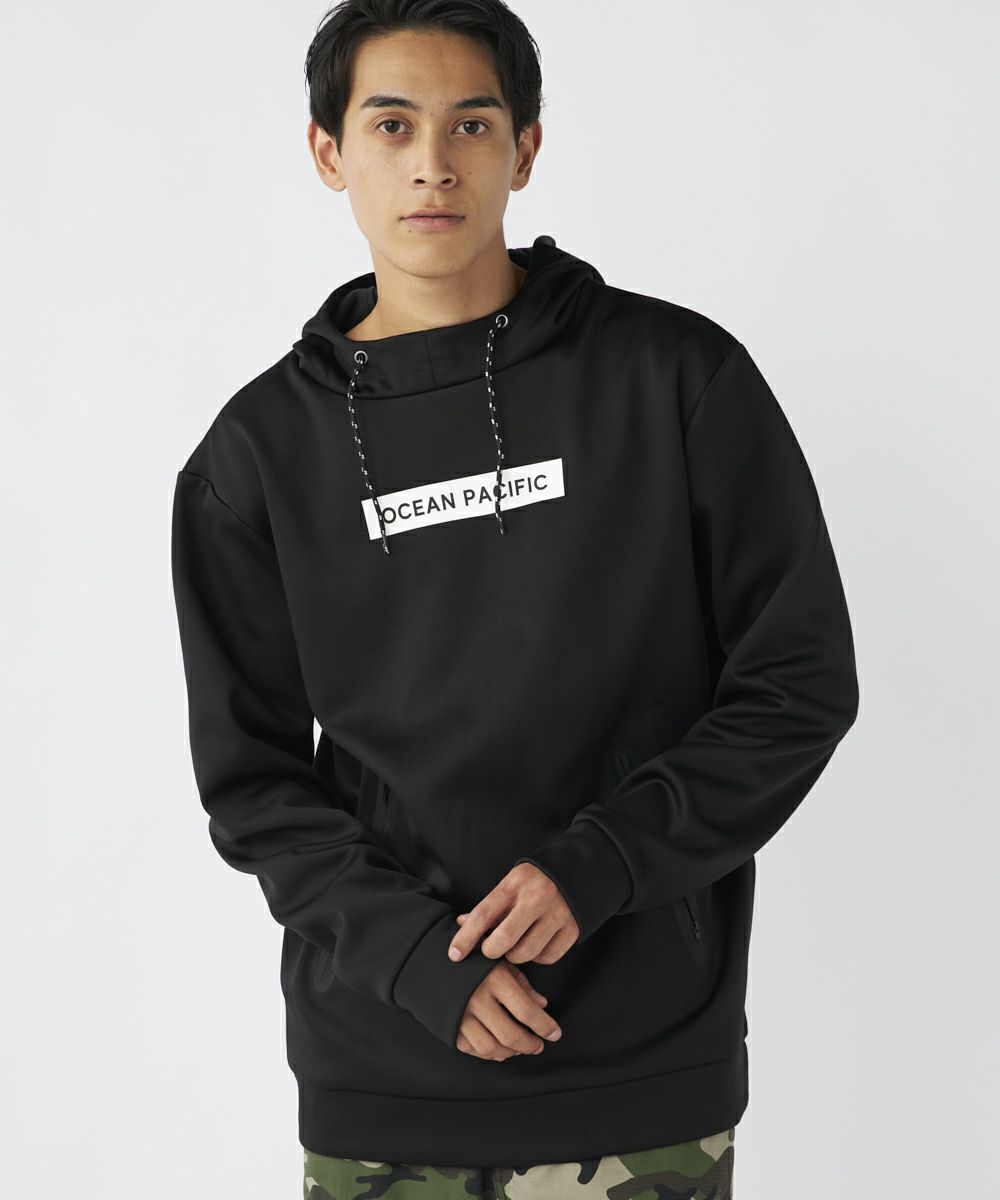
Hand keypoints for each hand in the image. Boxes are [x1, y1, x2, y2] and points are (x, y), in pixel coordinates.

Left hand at [448, 862, 578, 966]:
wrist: (575, 870)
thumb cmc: (533, 881)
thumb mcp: (510, 884)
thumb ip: (488, 906)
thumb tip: (461, 923)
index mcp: (515, 884)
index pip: (483, 914)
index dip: (466, 937)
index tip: (454, 954)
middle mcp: (536, 898)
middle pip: (505, 938)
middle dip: (491, 951)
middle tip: (490, 949)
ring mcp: (556, 914)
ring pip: (526, 953)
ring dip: (515, 956)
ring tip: (515, 945)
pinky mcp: (572, 929)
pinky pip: (547, 957)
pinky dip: (537, 957)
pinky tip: (536, 944)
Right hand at [456, 960, 561, 1059]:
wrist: (434, 959)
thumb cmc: (475, 958)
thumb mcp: (502, 962)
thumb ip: (523, 984)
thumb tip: (542, 1006)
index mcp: (495, 979)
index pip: (526, 1011)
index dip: (545, 1026)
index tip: (556, 1034)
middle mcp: (477, 998)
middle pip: (510, 1035)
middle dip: (529, 1045)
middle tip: (538, 1046)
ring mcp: (461, 1014)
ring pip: (491, 1047)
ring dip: (510, 1052)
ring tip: (519, 1048)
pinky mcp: (449, 1025)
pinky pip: (472, 1049)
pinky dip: (488, 1053)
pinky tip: (499, 1049)